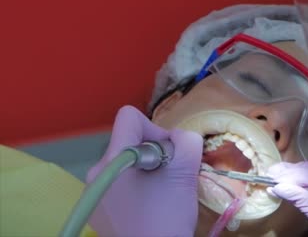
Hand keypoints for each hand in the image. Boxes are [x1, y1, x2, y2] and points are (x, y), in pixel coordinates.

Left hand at [86, 106, 202, 236]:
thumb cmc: (166, 217)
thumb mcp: (185, 175)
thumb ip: (186, 141)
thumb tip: (178, 136)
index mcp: (113, 158)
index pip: (129, 117)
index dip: (155, 128)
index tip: (168, 155)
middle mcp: (96, 170)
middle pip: (129, 141)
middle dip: (154, 153)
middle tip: (170, 178)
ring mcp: (94, 191)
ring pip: (126, 163)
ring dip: (146, 172)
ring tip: (161, 196)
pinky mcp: (97, 209)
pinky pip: (118, 183)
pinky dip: (136, 188)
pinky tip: (149, 208)